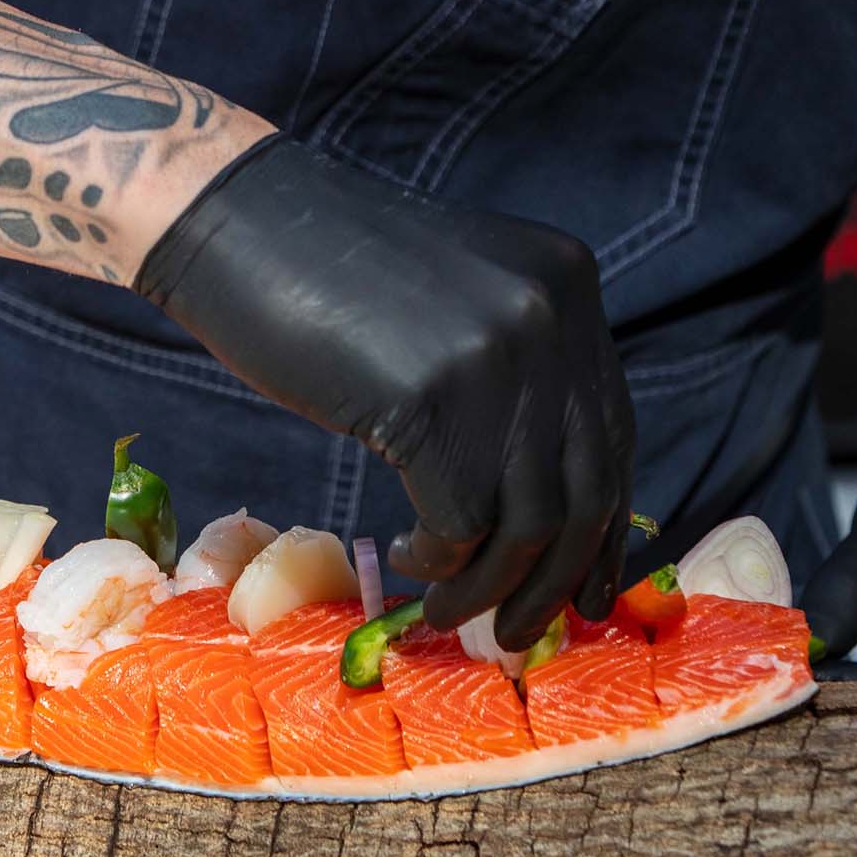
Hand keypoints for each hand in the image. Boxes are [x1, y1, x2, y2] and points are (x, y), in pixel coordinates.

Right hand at [134, 134, 634, 649]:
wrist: (242, 222)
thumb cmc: (338, 271)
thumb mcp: (463, 296)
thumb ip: (518, 366)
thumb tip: (558, 503)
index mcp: (567, 278)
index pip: (613, 431)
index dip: (604, 524)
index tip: (589, 589)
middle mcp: (550, 311)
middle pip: (587, 485)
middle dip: (558, 579)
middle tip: (521, 634)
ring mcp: (495, 351)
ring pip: (529, 520)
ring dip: (489, 588)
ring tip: (444, 610)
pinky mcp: (430, 396)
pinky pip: (461, 523)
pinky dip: (438, 563)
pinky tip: (407, 557)